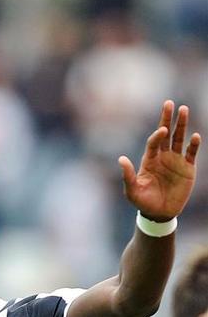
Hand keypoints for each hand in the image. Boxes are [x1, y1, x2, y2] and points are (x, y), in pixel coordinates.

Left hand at [119, 100, 201, 220]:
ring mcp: (176, 161)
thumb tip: (121, 159)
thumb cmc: (143, 201)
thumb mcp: (132, 190)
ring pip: (179, 139)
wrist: (159, 213)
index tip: (162, 130)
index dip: (157, 135)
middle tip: (169, 103)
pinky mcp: (187, 169)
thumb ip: (128, 175)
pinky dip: (194, 145)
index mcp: (149, 159)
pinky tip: (195, 136)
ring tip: (184, 109)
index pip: (154, 142)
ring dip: (182, 125)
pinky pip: (191, 154)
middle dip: (167, 119)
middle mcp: (162, 156)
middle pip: (166, 134)